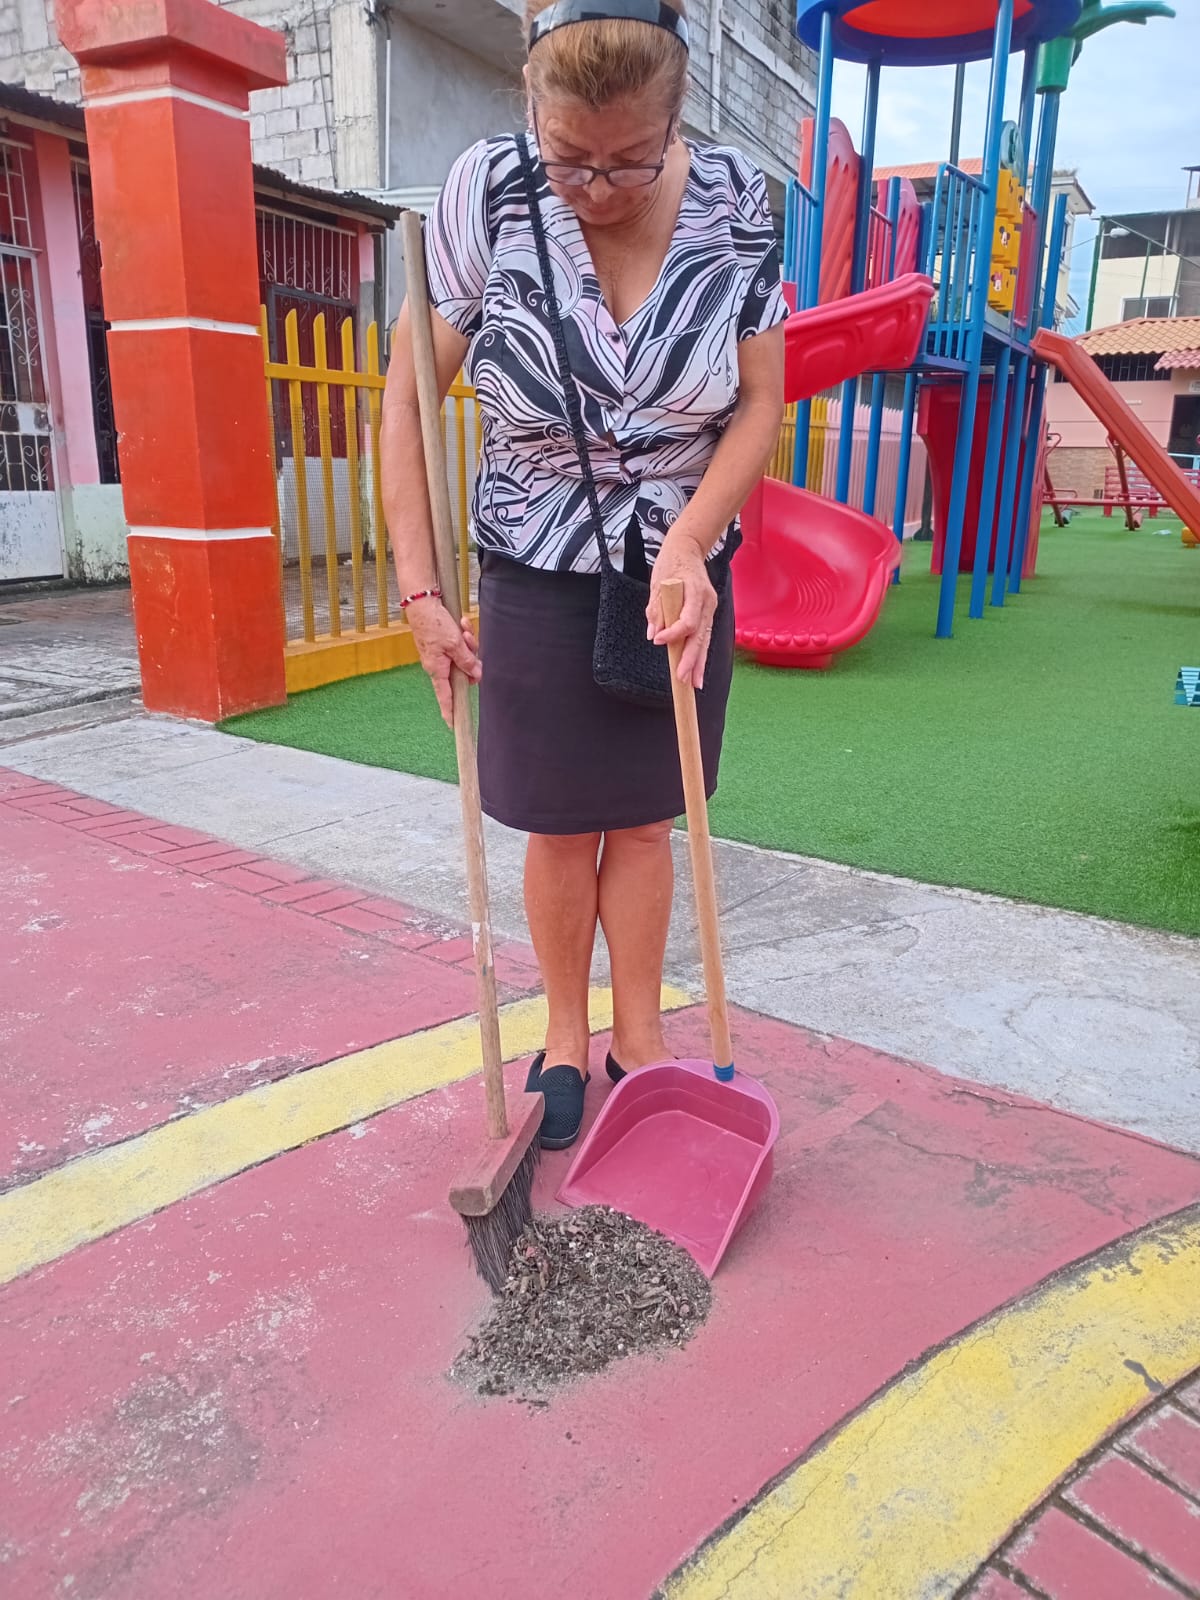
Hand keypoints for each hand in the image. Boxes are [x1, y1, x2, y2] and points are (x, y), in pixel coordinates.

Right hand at [406, 597, 480, 726]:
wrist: (422, 603)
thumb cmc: (433, 624)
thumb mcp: (454, 644)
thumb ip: (467, 661)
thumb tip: (477, 675)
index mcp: (437, 670)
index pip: (445, 697)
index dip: (450, 711)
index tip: (453, 725)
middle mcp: (438, 665)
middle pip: (462, 672)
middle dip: (471, 658)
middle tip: (468, 642)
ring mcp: (441, 655)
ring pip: (463, 656)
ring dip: (468, 642)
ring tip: (463, 628)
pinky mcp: (444, 643)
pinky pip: (460, 644)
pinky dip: (463, 634)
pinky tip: (461, 622)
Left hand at [646, 529, 717, 690]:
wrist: (687, 549)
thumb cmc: (670, 563)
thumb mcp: (658, 582)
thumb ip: (657, 608)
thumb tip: (654, 633)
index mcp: (694, 591)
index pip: (687, 620)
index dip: (674, 633)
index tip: (659, 640)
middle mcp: (706, 602)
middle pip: (700, 635)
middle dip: (691, 658)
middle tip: (682, 678)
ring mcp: (710, 608)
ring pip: (704, 639)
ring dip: (699, 662)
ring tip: (694, 684)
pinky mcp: (708, 613)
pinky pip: (704, 636)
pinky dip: (699, 654)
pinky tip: (697, 672)